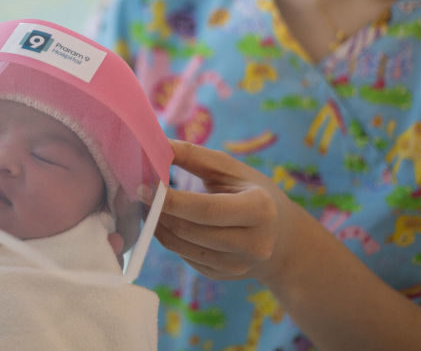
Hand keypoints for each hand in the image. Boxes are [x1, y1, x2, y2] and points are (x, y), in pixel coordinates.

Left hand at [152, 139, 297, 282]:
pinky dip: (168, 237)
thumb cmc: (253, 192)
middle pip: (190, 230)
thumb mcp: (232, 169)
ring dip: (158, 225)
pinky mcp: (223, 276)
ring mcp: (238, 265)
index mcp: (260, 210)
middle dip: (159, 211)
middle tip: (137, 191)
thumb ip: (194, 156)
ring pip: (182, 247)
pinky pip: (184, 257)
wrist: (282, 239)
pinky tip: (163, 220)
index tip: (144, 186)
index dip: (172, 200)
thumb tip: (156, 144)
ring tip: (147, 204)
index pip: (206, 209)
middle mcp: (253, 244)